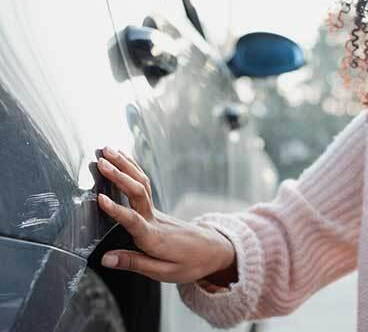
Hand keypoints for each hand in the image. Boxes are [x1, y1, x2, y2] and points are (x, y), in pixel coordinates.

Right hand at [96, 147, 234, 283]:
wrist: (212, 251)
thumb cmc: (189, 264)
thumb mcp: (163, 272)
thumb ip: (133, 263)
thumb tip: (105, 259)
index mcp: (154, 238)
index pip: (133, 221)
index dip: (116, 211)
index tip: (100, 198)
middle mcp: (155, 219)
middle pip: (138, 193)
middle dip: (119, 176)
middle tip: (100, 162)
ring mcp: (156, 211)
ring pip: (141, 182)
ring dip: (124, 165)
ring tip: (106, 150)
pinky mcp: (156, 208)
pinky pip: (143, 183)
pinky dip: (132, 168)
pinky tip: (121, 157)